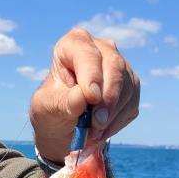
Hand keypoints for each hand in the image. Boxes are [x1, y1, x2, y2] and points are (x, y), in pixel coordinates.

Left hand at [30, 28, 140, 162]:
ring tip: (91, 133)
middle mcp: (101, 49)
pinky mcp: (131, 87)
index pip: (87, 53)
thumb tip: (83, 97)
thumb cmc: (50, 109)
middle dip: (107, 98)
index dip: (91, 75)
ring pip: (127, 87)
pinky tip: (100, 131)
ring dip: (110, 116)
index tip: (91, 98)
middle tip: (96, 123)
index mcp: (74, 44)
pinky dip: (116, 122)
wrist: (63, 125)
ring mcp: (120, 67)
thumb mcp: (46, 108)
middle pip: (114, 66)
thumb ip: (63, 102)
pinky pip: (132, 104)